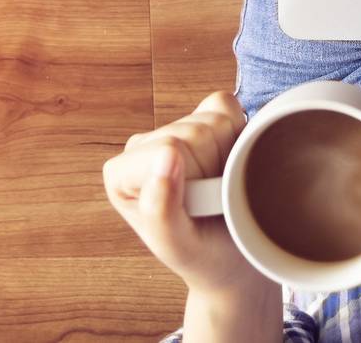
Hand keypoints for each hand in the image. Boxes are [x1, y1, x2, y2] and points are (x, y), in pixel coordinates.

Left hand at [103, 91, 274, 307]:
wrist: (232, 256)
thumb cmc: (201, 254)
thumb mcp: (178, 245)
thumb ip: (161, 209)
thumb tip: (166, 153)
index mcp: (122, 173)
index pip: (170, 146)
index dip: (198, 177)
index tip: (197, 208)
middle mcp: (142, 147)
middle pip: (195, 131)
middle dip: (215, 168)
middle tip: (214, 202)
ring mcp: (172, 129)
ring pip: (214, 119)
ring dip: (229, 156)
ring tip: (221, 188)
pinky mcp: (199, 118)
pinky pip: (226, 105)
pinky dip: (239, 131)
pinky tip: (230, 162)